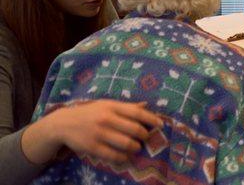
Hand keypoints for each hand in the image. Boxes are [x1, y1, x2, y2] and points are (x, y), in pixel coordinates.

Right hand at [23, 100, 162, 164]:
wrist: (63, 123)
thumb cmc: (90, 112)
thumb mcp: (107, 105)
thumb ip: (126, 107)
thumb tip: (146, 105)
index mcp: (112, 106)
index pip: (137, 113)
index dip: (152, 119)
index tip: (161, 124)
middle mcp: (106, 119)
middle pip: (135, 129)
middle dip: (145, 136)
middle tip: (146, 138)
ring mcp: (99, 133)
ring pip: (126, 143)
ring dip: (136, 147)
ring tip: (136, 147)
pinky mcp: (92, 147)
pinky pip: (114, 155)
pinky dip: (124, 157)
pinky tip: (126, 156)